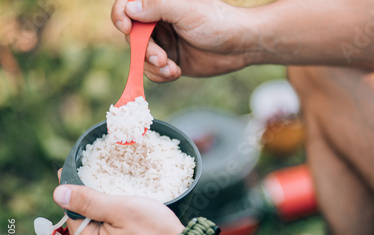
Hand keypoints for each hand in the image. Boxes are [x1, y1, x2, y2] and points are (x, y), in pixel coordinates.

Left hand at [53, 183, 183, 234]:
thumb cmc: (156, 233)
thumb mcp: (121, 209)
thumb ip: (88, 201)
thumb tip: (58, 193)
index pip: (73, 215)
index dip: (79, 194)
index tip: (82, 176)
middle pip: (86, 227)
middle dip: (98, 210)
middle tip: (117, 195)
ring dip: (110, 223)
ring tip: (130, 212)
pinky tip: (135, 229)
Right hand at [111, 0, 252, 81]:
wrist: (239, 46)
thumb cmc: (216, 21)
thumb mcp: (185, 9)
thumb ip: (156, 6)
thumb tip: (130, 9)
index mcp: (160, 4)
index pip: (127, 6)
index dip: (121, 16)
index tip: (126, 28)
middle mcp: (158, 22)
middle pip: (132, 36)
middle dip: (144, 50)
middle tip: (161, 59)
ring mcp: (164, 42)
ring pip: (141, 57)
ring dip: (153, 66)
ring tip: (172, 68)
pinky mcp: (171, 61)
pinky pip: (153, 71)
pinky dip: (161, 75)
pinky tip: (176, 72)